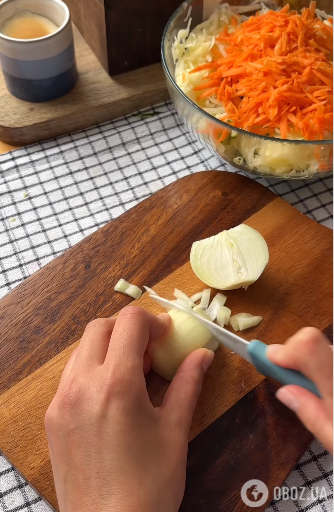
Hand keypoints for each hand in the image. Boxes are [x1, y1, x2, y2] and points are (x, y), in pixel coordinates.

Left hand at [45, 306, 213, 511]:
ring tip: (133, 373)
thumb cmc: (149, 485)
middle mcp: (81, 384)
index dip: (153, 321)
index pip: (129, 322)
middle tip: (150, 351)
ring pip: (82, 349)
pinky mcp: (53, 416)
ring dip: (109, 347)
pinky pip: (71, 374)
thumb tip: (203, 355)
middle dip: (128, 329)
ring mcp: (61, 400)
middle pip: (100, 327)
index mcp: (116, 384)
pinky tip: (112, 394)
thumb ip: (188, 383)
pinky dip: (93, 368)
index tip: (167, 336)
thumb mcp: (174, 430)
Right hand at [267, 328, 332, 452]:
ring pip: (332, 351)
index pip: (308, 344)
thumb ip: (310, 413)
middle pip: (317, 343)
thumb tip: (286, 390)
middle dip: (301, 358)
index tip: (274, 361)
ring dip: (323, 365)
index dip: (286, 348)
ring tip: (329, 394)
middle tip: (299, 383)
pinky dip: (333, 369)